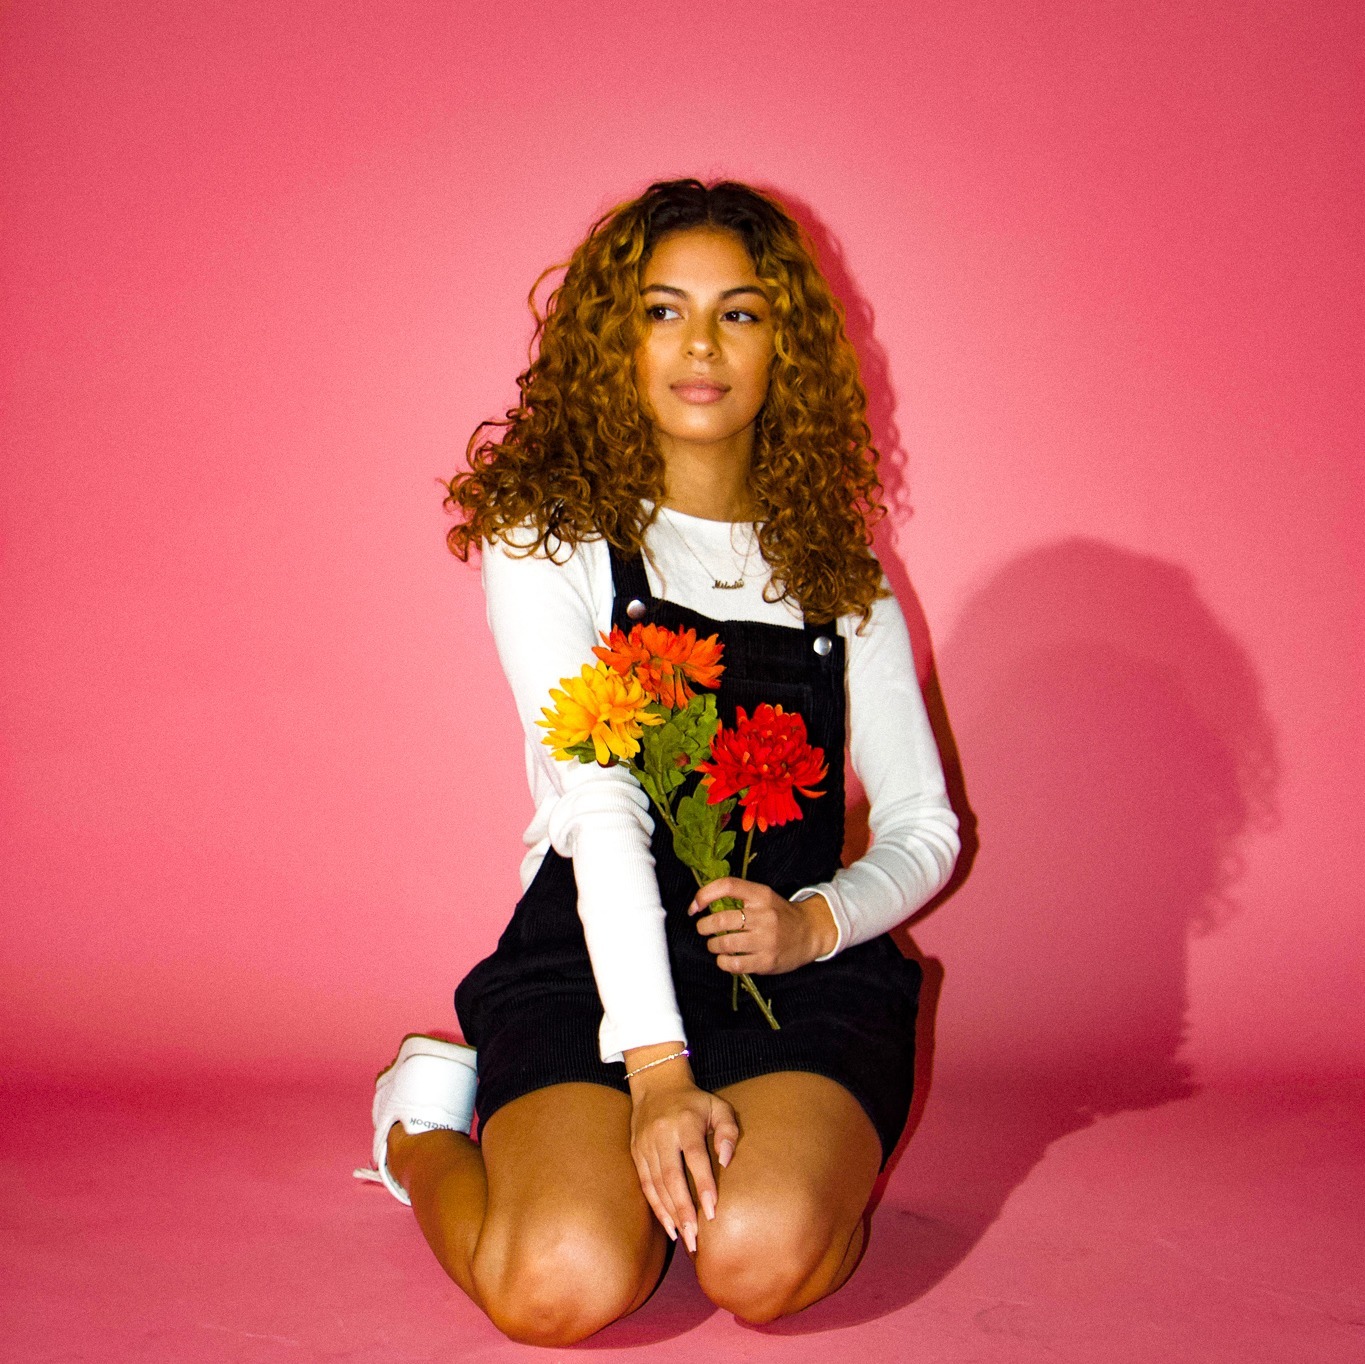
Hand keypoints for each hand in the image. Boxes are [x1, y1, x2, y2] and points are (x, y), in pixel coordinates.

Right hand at [624, 1045, 738, 1251]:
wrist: (657, 1085)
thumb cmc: (695, 1102)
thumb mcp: (718, 1107)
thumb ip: (728, 1132)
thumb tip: (726, 1161)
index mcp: (685, 1122)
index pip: (694, 1157)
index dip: (702, 1184)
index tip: (712, 1211)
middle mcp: (662, 1134)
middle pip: (671, 1176)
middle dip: (683, 1209)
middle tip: (695, 1237)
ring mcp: (646, 1144)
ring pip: (656, 1184)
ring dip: (670, 1213)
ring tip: (685, 1238)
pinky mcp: (636, 1152)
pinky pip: (646, 1184)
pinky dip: (657, 1207)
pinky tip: (669, 1226)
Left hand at [689, 879, 837, 974]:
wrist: (810, 932)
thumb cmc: (779, 914)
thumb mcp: (763, 896)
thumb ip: (738, 896)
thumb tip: (701, 903)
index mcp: (761, 895)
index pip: (727, 886)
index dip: (704, 894)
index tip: (694, 907)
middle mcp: (764, 915)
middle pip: (721, 919)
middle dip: (704, 926)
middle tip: (703, 929)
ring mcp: (766, 939)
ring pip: (724, 942)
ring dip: (713, 945)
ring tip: (715, 944)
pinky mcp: (767, 961)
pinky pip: (734, 963)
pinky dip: (723, 962)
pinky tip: (725, 958)